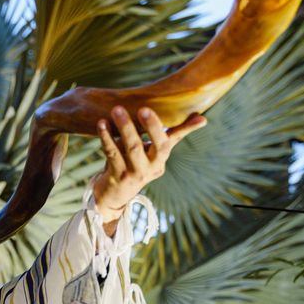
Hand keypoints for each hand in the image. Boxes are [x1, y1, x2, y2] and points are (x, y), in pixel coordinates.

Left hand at [93, 106, 206, 235]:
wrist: (114, 195)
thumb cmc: (134, 164)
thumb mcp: (152, 151)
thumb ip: (171, 134)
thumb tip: (202, 118)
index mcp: (161, 159)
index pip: (173, 141)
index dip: (184, 128)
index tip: (195, 117)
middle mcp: (152, 168)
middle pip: (157, 146)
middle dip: (152, 126)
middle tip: (142, 108)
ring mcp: (135, 174)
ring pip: (133, 149)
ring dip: (125, 128)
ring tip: (117, 110)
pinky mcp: (118, 177)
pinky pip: (112, 153)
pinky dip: (106, 137)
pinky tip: (101, 124)